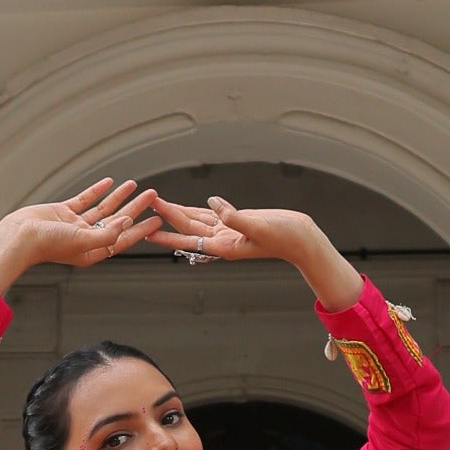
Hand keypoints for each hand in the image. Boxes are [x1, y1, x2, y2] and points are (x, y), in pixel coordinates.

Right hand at [0, 179, 161, 293]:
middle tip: (152, 196)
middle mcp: (86, 238)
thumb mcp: (83, 242)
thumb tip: (127, 223)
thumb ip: (107, 235)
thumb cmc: (48, 245)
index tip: (157, 219)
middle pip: (117, 221)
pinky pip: (85, 199)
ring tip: (135, 185)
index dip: (141, 229)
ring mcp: (75, 225)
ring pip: (103, 209)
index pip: (123, 239)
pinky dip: (97, 190)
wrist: (19, 236)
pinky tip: (109, 182)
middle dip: (135, 208)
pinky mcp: (63, 212)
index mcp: (92, 251)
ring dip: (119, 197)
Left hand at [144, 194, 363, 309]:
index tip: (147, 227)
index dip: (167, 231)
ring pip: (198, 220)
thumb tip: (213, 204)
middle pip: (188, 226)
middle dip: (166, 215)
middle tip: (146, 203)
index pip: (188, 237)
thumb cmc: (284, 236)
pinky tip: (191, 205)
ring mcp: (230, 232)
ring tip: (159, 203)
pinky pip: (214, 215)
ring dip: (179, 211)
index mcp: (224, 246)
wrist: (302, 238)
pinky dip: (201, 209)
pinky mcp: (239, 223)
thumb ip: (234, 217)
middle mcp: (222, 241)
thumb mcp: (258, 226)